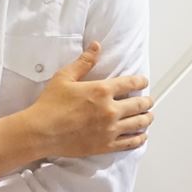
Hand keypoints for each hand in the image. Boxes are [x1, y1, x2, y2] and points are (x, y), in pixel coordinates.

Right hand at [25, 41, 154, 157]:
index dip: (140, 81)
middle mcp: (110, 110)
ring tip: (148, 116)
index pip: (130, 83)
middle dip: (147, 101)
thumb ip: (84, 62)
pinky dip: (140, 138)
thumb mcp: (64, 77)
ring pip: (138, 124)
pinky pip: (130, 143)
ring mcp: (110, 129)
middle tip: (149, 100)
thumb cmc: (50, 104)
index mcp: (101, 90)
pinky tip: (142, 136)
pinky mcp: (106, 145)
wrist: (42, 131)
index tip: (144, 81)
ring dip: (146, 119)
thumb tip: (96, 46)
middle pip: (139, 104)